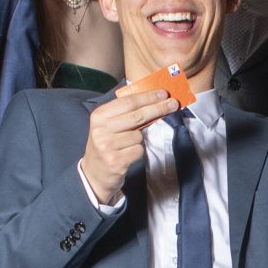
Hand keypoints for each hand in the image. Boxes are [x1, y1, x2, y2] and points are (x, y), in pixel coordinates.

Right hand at [81, 77, 182, 203]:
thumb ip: (125, 113)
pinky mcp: (115, 160)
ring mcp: (107, 146)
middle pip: (137, 116)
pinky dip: (137, 152)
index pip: (128, 102)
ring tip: (127, 145)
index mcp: (99, 116)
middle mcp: (101, 129)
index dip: (148, 97)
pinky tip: (127, 154)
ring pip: (139, 136)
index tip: (163, 93)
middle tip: (174, 104)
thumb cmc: (106, 145)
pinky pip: (138, 150)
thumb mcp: (109, 126)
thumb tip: (154, 100)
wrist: (94, 174)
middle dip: (158, 108)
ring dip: (140, 140)